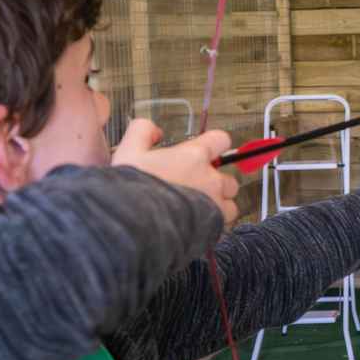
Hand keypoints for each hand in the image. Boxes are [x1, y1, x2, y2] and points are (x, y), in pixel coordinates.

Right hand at [112, 119, 239, 224]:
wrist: (134, 225)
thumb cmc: (133, 188)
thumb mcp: (129, 150)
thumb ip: (143, 131)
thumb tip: (156, 131)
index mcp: (194, 156)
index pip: (221, 140)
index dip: (214, 146)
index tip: (204, 153)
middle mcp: (211, 180)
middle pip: (229, 178)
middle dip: (217, 183)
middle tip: (195, 188)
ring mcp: (215, 205)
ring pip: (230, 205)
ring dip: (218, 206)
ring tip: (197, 210)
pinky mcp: (214, 228)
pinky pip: (222, 226)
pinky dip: (212, 226)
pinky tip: (193, 226)